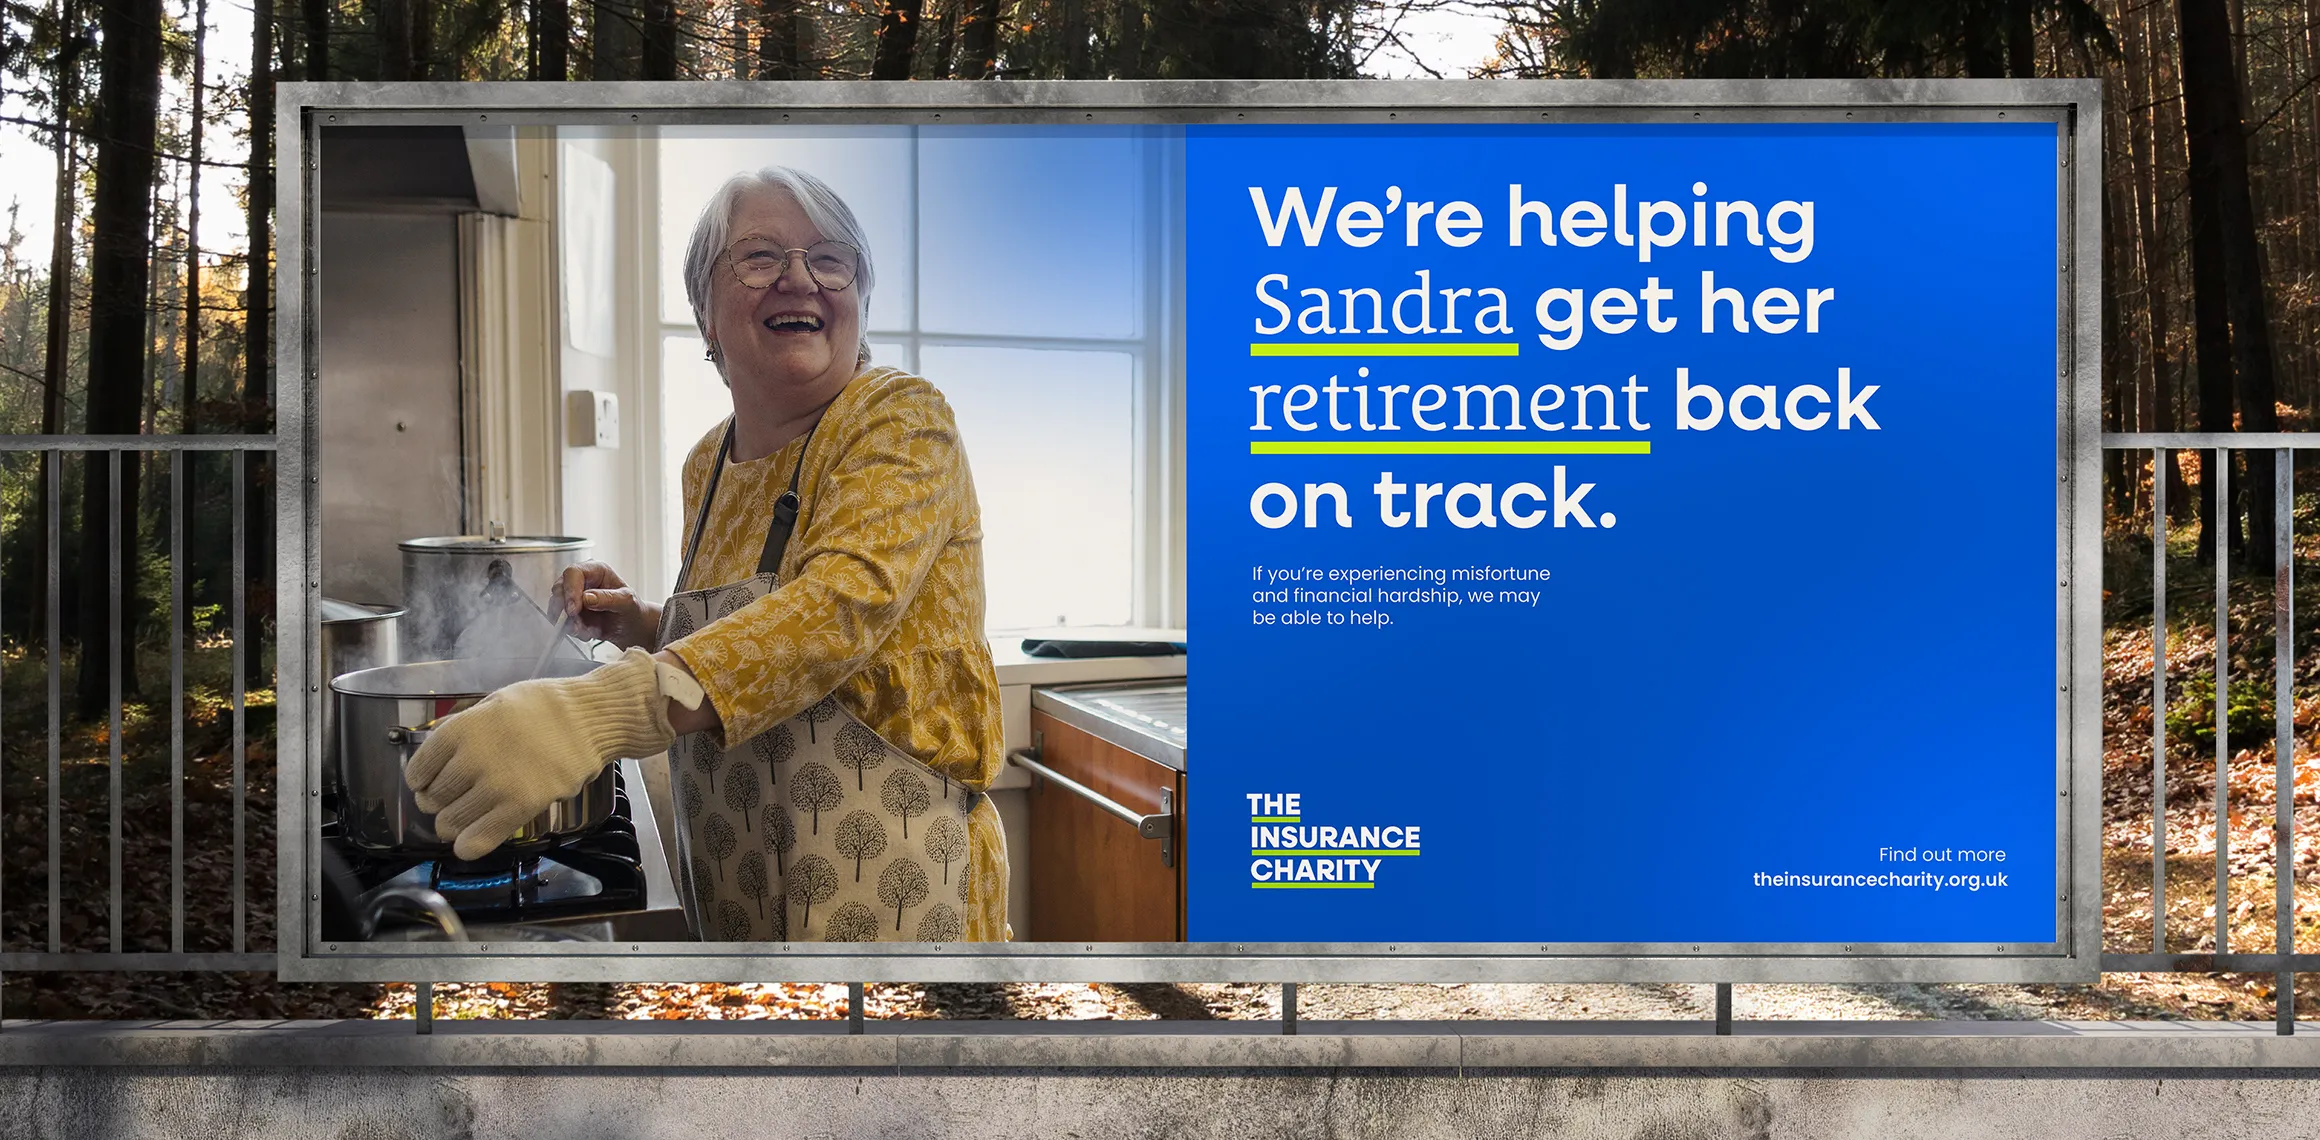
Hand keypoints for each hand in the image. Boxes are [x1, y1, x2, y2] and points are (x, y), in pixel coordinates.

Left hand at [406, 648, 676, 859]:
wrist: (589, 719)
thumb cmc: (542, 706)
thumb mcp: (493, 703)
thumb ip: (464, 729)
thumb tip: (442, 755)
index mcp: (462, 729)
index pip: (419, 769)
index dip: (420, 779)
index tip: (427, 782)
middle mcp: (472, 760)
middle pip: (433, 798)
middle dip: (438, 801)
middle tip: (452, 798)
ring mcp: (496, 787)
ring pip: (452, 822)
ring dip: (453, 823)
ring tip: (465, 816)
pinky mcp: (520, 809)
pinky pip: (480, 839)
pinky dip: (468, 845)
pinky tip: (467, 843)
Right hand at [553, 561, 662, 649]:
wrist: (630, 627)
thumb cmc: (632, 610)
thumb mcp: (627, 603)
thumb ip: (608, 599)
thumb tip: (586, 598)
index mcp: (596, 570)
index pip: (573, 573)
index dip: (570, 590)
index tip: (573, 610)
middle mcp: (581, 580)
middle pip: (559, 589)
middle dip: (567, 611)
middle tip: (578, 626)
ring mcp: (573, 596)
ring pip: (557, 607)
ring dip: (570, 623)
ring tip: (589, 631)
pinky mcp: (569, 612)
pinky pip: (560, 620)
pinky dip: (572, 630)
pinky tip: (588, 633)